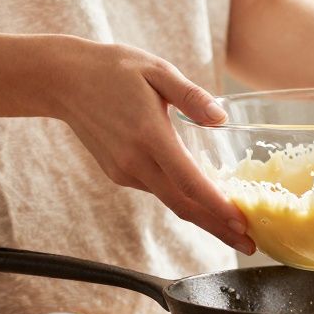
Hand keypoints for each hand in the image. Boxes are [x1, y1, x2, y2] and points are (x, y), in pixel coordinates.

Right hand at [51, 41, 254, 254]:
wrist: (64, 80)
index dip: (217, 207)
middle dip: (218, 227)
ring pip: (171, 200)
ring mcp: (124, 171)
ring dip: (203, 216)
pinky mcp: (118, 173)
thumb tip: (221, 118)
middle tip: (249, 244)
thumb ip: (191, 95)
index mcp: (149, 135)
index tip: (242, 224)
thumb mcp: (158, 70)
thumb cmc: (114, 69)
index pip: (189, 182)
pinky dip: (181, 198)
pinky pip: (157, 189)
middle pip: (183, 205)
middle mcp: (135, 161)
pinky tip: (201, 198)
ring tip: (234, 225)